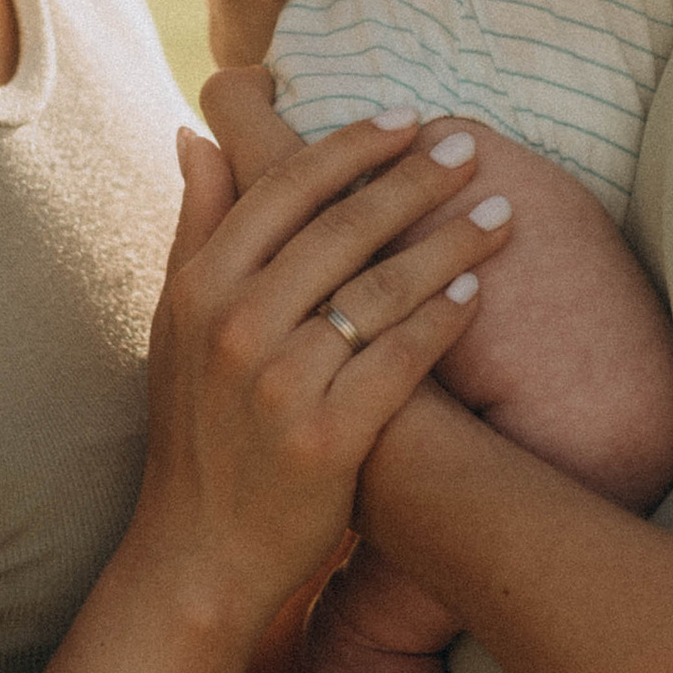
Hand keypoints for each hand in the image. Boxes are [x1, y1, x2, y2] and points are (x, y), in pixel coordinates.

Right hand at [134, 111, 510, 629]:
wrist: (199, 553)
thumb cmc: (195, 429)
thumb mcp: (171, 322)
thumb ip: (193, 225)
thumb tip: (196, 133)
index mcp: (199, 288)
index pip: (285, 189)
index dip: (350, 146)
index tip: (405, 119)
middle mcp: (235, 328)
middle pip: (343, 229)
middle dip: (415, 180)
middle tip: (470, 147)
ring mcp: (281, 383)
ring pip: (381, 289)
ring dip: (448, 241)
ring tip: (500, 211)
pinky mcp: (326, 438)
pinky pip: (400, 359)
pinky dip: (442, 318)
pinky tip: (478, 288)